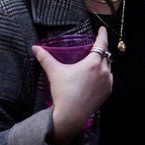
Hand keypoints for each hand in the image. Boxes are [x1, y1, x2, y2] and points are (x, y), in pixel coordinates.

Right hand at [33, 28, 112, 143]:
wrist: (71, 115)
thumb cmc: (63, 92)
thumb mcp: (54, 72)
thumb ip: (45, 58)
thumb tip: (35, 47)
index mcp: (93, 62)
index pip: (101, 43)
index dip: (102, 34)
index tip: (102, 29)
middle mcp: (104, 70)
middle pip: (105, 55)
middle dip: (101, 49)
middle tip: (94, 47)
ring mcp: (108, 81)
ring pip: (108, 66)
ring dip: (103, 62)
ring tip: (95, 61)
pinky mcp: (108, 90)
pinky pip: (109, 78)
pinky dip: (104, 74)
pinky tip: (97, 76)